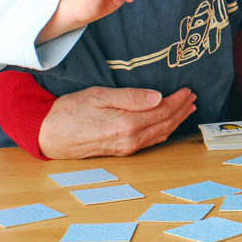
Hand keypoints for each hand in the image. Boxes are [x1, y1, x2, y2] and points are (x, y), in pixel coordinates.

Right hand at [37, 86, 196, 158]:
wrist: (49, 135)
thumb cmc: (70, 112)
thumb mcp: (99, 95)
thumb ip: (130, 97)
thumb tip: (158, 97)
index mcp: (127, 124)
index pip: (162, 110)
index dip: (178, 100)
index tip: (187, 90)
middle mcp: (130, 140)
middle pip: (165, 123)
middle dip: (182, 110)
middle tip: (193, 97)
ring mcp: (126, 148)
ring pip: (160, 134)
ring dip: (176, 121)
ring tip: (187, 109)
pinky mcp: (121, 151)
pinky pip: (150, 141)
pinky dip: (164, 130)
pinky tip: (168, 124)